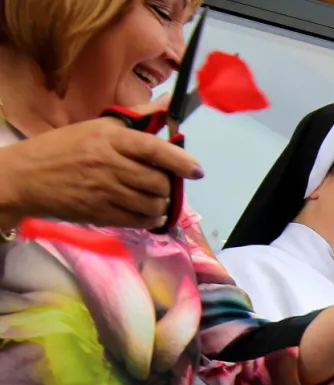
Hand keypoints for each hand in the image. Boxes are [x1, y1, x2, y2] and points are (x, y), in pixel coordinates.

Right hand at [0, 98, 203, 229]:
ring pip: (153, 204)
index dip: (180, 161)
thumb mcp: (98, 126)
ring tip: (155, 197)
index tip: (196, 171)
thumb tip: (170, 103)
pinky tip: (147, 212)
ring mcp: (105, 192)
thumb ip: (138, 118)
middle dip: (168, 184)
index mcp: (110, 138)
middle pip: (158, 181)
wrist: (26, 177)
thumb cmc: (64, 148)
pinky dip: (151, 218)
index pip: (154, 149)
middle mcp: (109, 165)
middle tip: (163, 182)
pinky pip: (140, 221)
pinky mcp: (101, 213)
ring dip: (161, 203)